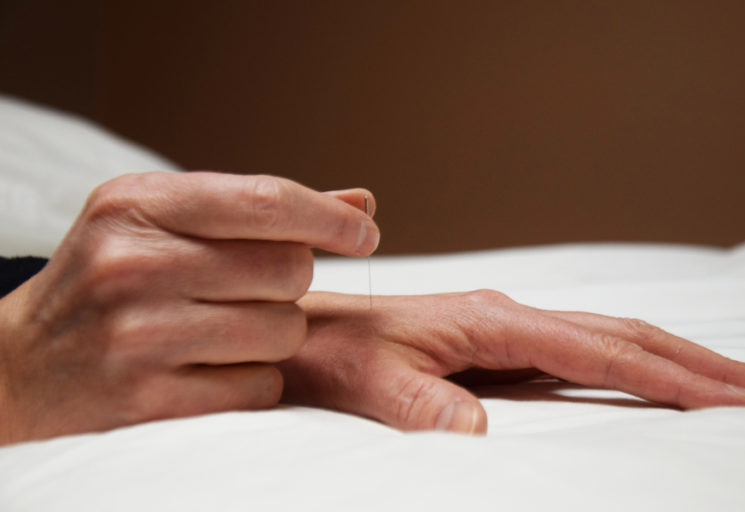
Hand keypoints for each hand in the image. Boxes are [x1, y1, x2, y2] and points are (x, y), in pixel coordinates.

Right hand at [0, 172, 378, 444]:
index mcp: (138, 204)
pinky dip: (254, 378)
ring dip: (276, 333)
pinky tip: (214, 368)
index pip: (267, 201)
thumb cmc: (110, 280)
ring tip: (229, 328)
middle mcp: (135, 264)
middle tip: (252, 288)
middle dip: (290, 281)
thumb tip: (361, 202)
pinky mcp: (148, 400)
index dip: (331, 219)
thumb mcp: (163, 221)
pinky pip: (260, 386)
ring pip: (284, 331)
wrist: (23, 365)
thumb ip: (260, 211)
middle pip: (289, 269)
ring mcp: (139, 336)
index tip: (365, 232)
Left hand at [280, 291, 744, 433]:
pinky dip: (631, 369)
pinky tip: (652, 385)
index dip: (673, 377)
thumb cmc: (339, 354)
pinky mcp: (500, 345)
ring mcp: (509, 329)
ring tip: (730, 386)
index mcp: (494, 320)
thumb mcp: (372, 385)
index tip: (735, 400)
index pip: (602, 350)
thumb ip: (424, 406)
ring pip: (610, 340)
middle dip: (699, 365)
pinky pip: (582, 356)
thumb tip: (480, 435)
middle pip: (626, 336)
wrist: (311, 333)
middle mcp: (511, 317)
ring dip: (674, 362)